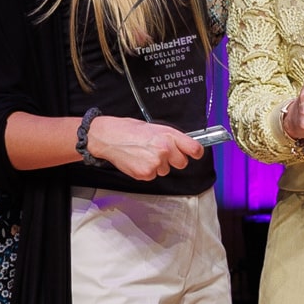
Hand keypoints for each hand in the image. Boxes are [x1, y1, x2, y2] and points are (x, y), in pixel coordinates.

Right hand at [86, 116, 207, 179]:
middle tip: (159, 152)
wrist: (108, 137)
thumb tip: (184, 146)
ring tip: (143, 153)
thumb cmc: (129, 130)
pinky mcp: (146, 173)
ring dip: (157, 165)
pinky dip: (146, 171)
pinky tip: (137, 160)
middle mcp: (165, 149)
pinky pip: (153, 176)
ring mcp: (156, 163)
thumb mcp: (155, 128)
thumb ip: (171, 138)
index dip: (195, 153)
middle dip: (173, 160)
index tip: (194, 154)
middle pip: (182, 163)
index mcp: (169, 135)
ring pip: (165, 170)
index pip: (194, 149)